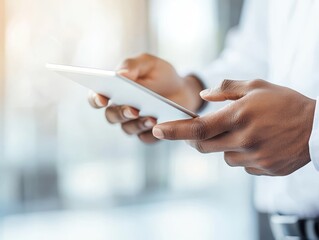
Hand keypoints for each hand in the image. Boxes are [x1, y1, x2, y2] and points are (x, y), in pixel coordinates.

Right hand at [88, 53, 203, 143]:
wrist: (184, 90)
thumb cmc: (161, 75)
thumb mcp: (148, 64)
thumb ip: (132, 66)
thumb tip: (120, 74)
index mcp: (114, 91)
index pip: (96, 97)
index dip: (96, 99)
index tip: (102, 99)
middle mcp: (120, 109)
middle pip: (112, 116)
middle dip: (121, 113)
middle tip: (132, 109)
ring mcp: (134, 124)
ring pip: (128, 128)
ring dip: (138, 124)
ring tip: (152, 117)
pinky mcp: (149, 134)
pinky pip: (146, 137)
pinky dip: (151, 133)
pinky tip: (159, 125)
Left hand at [152, 79, 315, 175]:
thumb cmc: (286, 102)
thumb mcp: (257, 86)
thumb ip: (227, 88)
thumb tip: (203, 95)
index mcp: (239, 116)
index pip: (197, 129)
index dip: (174, 131)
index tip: (158, 130)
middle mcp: (244, 140)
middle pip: (204, 147)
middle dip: (195, 140)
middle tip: (198, 130)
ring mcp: (255, 157)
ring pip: (224, 157)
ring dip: (225, 146)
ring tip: (245, 133)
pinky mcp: (265, 169)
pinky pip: (242, 165)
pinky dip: (243, 155)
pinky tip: (258, 143)